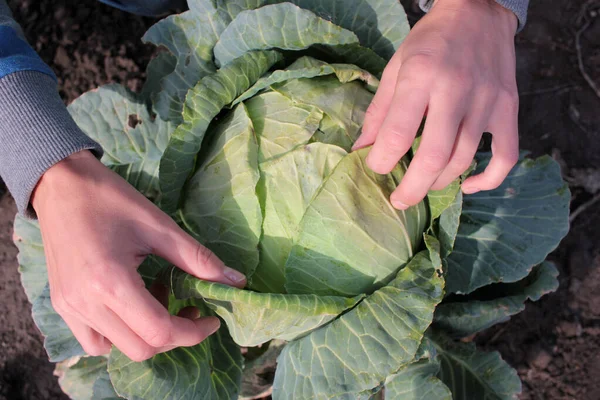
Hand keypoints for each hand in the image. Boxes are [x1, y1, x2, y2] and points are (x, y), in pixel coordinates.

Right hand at [31, 151, 245, 360]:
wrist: (61, 185)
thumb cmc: (112, 199)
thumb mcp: (160, 226)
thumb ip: (199, 259)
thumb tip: (237, 282)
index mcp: (110, 282)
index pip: (159, 332)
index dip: (193, 332)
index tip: (211, 318)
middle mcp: (85, 304)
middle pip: (141, 349)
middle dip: (175, 336)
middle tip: (190, 308)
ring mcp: (69, 308)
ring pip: (117, 349)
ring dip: (147, 336)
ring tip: (157, 300)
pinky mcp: (61, 305)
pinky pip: (94, 340)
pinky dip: (120, 335)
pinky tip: (132, 306)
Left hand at [353, 0, 518, 208]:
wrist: (478, 11)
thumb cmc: (430, 41)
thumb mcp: (396, 67)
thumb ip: (379, 112)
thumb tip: (361, 149)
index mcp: (420, 76)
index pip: (397, 133)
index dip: (381, 161)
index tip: (376, 168)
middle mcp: (455, 89)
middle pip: (434, 156)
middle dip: (412, 187)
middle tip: (399, 201)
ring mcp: (486, 101)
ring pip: (464, 159)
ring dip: (440, 182)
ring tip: (424, 185)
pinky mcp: (508, 108)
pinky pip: (505, 156)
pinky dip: (488, 180)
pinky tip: (468, 186)